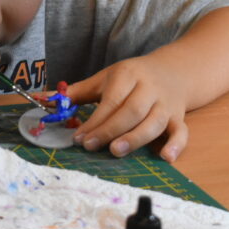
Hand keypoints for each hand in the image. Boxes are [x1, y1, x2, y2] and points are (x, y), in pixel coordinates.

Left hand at [66, 55, 189, 161]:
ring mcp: (166, 104)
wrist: (173, 71)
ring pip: (154, 122)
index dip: (95, 120)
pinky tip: (166, 158)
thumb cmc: (132, 78)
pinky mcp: (179, 117)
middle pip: (132, 111)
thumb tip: (46, 100)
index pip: (111, 100)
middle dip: (110, 130)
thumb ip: (78, 92)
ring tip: (116, 151)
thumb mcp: (106, 78)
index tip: (79, 138)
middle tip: (91, 147)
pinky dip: (176, 145)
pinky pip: (181, 131)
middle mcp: (149, 88)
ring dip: (136, 138)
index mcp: (128, 75)